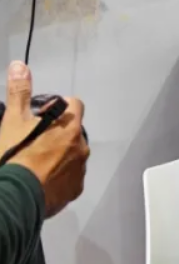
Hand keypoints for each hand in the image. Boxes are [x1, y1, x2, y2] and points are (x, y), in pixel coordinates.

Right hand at [2, 62, 89, 217]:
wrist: (13, 197)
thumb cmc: (14, 156)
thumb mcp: (12, 121)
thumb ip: (19, 93)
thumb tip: (19, 65)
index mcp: (71, 128)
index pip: (75, 105)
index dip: (59, 106)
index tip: (42, 114)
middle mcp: (82, 148)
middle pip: (74, 131)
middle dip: (58, 133)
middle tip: (33, 141)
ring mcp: (80, 171)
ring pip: (73, 155)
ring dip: (59, 155)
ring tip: (34, 162)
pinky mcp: (74, 191)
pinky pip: (70, 178)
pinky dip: (59, 176)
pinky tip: (40, 180)